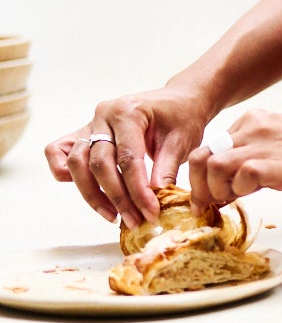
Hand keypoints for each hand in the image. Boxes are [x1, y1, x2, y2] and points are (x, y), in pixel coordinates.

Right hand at [46, 85, 214, 226]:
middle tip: (135, 220)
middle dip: (117, 198)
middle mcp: (104, 115)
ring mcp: (90, 124)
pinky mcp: (84, 134)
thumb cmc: (182, 118)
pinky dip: (68, 174)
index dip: (138, 191)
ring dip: (92, 194)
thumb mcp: (182, 142)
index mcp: (129, 111)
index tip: (149, 213)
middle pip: (99, 163)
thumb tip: (152, 200)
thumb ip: (166, 170)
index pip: (127, 158)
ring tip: (115, 216)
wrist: (178, 101)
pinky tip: (92, 193)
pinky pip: (59, 153)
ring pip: (76, 163)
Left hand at [186, 108, 281, 211]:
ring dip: (215, 191)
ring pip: (210, 165)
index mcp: (254, 122)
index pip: (208, 147)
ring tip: (233, 203)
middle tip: (211, 207)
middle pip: (198, 156)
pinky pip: (238, 176)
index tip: (212, 198)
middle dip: (198, 187)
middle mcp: (253, 127)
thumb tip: (228, 187)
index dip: (202, 177)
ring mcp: (264, 144)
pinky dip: (238, 193)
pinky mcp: (276, 164)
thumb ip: (254, 161)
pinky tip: (253, 197)